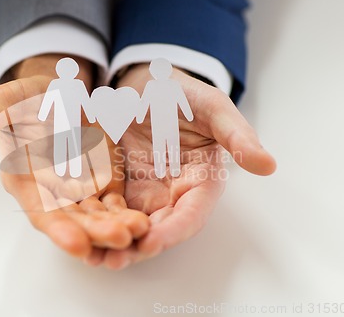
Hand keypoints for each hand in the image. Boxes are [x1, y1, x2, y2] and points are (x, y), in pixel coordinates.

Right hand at [0, 54, 148, 262]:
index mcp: (25, 180)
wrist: (56, 94)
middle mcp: (51, 192)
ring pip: (97, 216)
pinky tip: (144, 221)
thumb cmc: (25, 100)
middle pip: (74, 220)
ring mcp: (79, 189)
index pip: (40, 210)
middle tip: (118, 240)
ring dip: (116, 227)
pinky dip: (127, 212)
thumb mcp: (3, 104)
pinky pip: (115, 202)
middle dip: (95, 232)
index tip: (76, 243)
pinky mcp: (100, 180)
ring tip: (138, 233)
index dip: (57, 227)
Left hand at [99, 64, 275, 268]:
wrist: (146, 84)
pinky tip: (76, 231)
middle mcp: (172, 194)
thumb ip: (236, 135)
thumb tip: (268, 164)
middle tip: (113, 259)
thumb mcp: (212, 107)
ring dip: (111, 242)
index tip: (153, 242)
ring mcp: (142, 192)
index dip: (174, 230)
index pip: (191, 214)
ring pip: (129, 224)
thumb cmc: (183, 93)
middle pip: (157, 228)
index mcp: (200, 181)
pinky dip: (93, 221)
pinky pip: (105, 208)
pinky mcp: (117, 185)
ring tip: (90, 256)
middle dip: (136, 247)